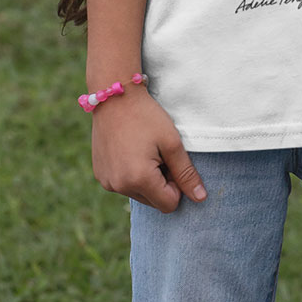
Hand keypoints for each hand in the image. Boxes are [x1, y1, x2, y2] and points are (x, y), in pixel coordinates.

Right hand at [91, 88, 206, 212]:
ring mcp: (107, 182)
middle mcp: (119, 186)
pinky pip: (123, 185)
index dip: (177, 185)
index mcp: (138, 180)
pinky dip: (131, 174)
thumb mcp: (172, 143)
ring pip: (138, 194)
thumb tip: (201, 198)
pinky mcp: (100, 175)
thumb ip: (186, 173)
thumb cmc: (147, 117)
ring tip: (144, 150)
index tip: (172, 160)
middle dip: (161, 182)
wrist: (115, 97)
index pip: (169, 204)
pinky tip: (131, 150)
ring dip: (146, 179)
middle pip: (153, 201)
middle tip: (159, 153)